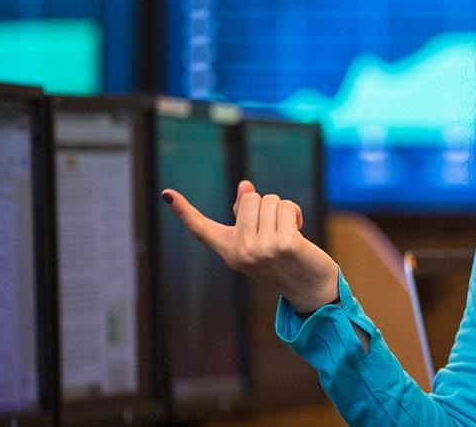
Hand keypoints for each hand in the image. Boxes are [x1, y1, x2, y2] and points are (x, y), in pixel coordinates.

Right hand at [162, 180, 339, 314]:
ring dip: (283, 209)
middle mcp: (240, 252)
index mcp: (229, 252)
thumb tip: (245, 186)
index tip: (166, 194)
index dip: (183, 210)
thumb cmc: (284, 260)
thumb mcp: (259, 240)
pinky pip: (286, 207)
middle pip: (249, 199)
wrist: (309, 288)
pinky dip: (294, 213)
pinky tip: (299, 231)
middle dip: (266, 205)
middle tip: (276, 227)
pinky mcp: (284, 244)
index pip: (201, 229)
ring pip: (269, 200)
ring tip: (289, 231)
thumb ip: (249, 215)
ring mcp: (261, 249)